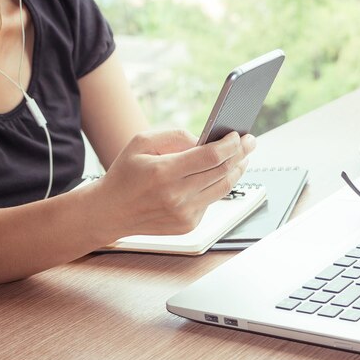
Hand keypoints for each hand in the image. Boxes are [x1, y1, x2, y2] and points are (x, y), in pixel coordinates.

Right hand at [89, 129, 255, 239]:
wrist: (109, 212)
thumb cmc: (125, 173)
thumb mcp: (141, 142)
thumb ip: (175, 136)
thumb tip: (206, 139)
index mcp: (164, 173)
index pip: (211, 157)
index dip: (231, 144)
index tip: (240, 135)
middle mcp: (176, 196)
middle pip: (223, 172)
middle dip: (241, 154)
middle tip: (250, 142)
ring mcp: (184, 214)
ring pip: (223, 188)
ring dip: (237, 170)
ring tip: (243, 157)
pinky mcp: (188, 224)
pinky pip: (211, 200)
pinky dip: (218, 185)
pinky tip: (220, 174)